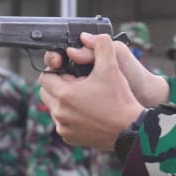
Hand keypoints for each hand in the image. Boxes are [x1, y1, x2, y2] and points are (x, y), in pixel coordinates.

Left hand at [38, 34, 158, 150]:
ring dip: (64, 101)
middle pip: (46, 93)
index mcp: (64, 94)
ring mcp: (64, 127)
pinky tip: (87, 112)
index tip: (72, 73)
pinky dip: (70, 117)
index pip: (45, 77)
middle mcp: (60, 113)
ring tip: (85, 99)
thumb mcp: (111, 67)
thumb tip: (88, 36)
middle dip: (58, 86)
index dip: (58, 71)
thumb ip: (100, 45)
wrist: (130, 129)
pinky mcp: (70, 138)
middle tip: (78, 85)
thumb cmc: (120, 99)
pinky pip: (62, 123)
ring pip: (54, 108)